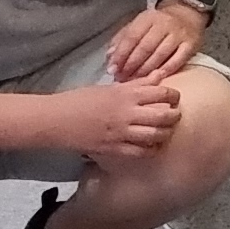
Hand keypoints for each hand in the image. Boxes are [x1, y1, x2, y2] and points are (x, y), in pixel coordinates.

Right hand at [55, 75, 185, 160]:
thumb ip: (136, 84)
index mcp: (126, 94)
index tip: (174, 98)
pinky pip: (141, 152)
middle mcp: (127, 113)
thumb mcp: (109, 87)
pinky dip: (151, 149)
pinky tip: (151, 146)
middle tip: (174, 115)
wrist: (55, 120)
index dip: (173, 96)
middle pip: (164, 115)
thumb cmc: (79, 100)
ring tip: (165, 131)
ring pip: (156, 135)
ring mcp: (121, 133)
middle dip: (174, 115)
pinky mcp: (114, 149)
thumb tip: (160, 76)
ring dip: (165, 133)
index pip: (162, 93)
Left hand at [106, 0, 205, 83]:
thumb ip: (122, 39)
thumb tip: (110, 57)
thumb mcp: (139, 24)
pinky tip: (155, 78)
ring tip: (135, 81)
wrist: (187, 13)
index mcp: (148, 18)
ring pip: (160, 55)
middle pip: (145, 47)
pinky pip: (177, 60)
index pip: (132, 37)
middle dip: (131, 65)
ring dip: (145, 70)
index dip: (121, 54)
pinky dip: (165, 70)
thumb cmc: (157, 23)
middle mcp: (165, 25)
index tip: (112, 69)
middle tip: (122, 78)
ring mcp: (179, 35)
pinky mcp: (191, 45)